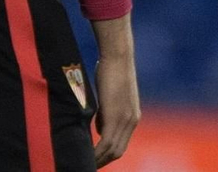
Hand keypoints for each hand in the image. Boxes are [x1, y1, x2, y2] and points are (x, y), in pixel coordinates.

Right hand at [90, 15, 138, 166]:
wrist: (118, 55)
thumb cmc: (111, 70)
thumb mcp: (110, 96)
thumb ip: (106, 114)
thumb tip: (100, 129)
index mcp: (132, 117)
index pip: (121, 145)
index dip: (108, 156)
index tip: (95, 160)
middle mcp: (132, 121)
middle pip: (118, 152)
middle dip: (103, 161)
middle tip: (88, 165)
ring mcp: (125, 119)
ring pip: (113, 150)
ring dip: (98, 159)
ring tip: (85, 163)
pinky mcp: (116, 115)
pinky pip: (105, 142)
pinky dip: (96, 152)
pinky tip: (86, 154)